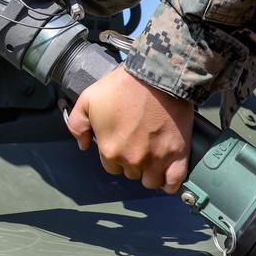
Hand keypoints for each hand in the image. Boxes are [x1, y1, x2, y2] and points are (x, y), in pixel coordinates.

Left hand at [67, 66, 193, 193]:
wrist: (156, 74)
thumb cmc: (123, 85)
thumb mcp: (88, 99)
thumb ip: (77, 125)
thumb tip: (83, 145)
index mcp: (110, 150)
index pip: (111, 167)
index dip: (116, 154)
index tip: (123, 140)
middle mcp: (133, 160)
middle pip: (132, 173)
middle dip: (133, 160)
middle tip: (139, 140)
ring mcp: (157, 159)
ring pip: (151, 181)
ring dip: (151, 171)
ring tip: (154, 154)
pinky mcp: (178, 154)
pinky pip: (174, 182)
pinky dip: (171, 182)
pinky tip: (167, 173)